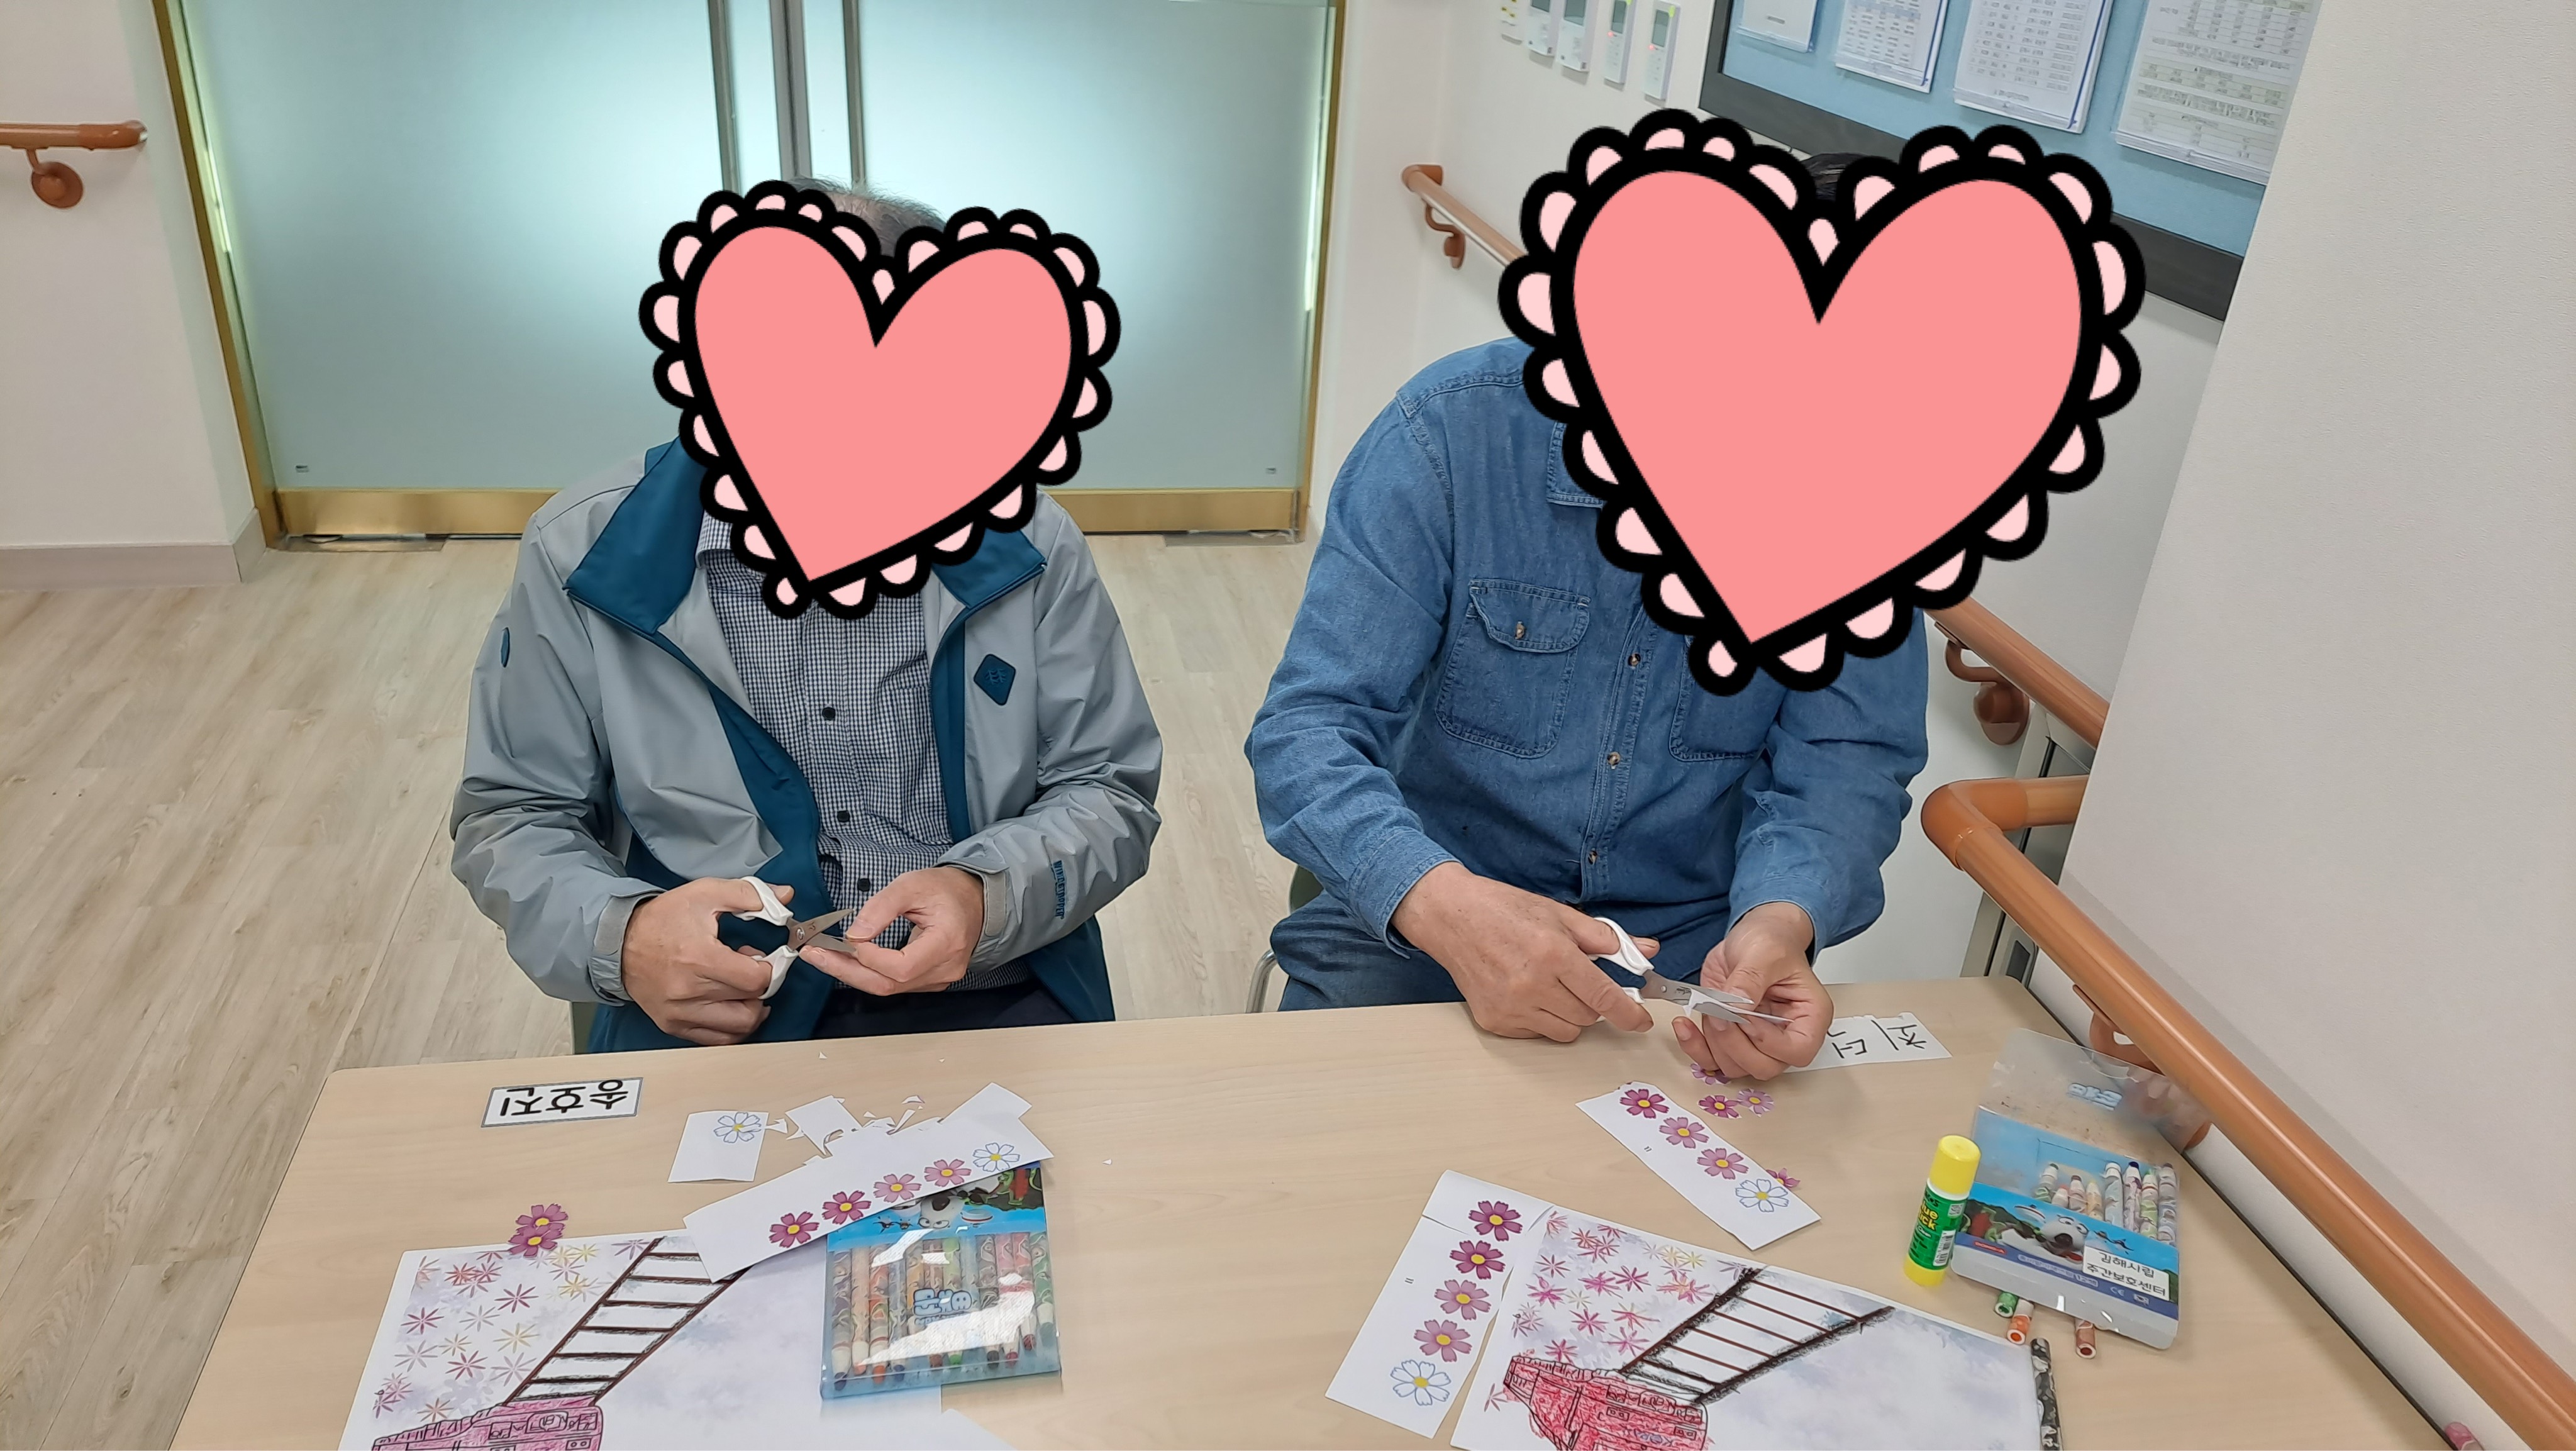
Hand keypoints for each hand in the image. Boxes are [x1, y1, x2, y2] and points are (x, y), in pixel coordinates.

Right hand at [620, 877, 783, 1044]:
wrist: (620, 943)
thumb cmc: (663, 918)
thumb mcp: (706, 893)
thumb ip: (750, 894)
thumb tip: (786, 898)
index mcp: (699, 958)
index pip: (756, 979)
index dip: (770, 967)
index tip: (762, 956)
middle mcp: (689, 992)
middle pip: (751, 1003)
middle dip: (760, 984)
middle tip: (750, 967)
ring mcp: (680, 1014)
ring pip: (740, 1027)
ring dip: (752, 1008)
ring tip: (741, 987)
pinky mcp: (674, 1026)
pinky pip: (719, 1040)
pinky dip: (734, 1026)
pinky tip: (732, 1005)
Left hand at [800, 866, 984, 994]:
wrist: (973, 899)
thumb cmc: (947, 890)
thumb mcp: (912, 884)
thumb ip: (881, 907)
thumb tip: (855, 933)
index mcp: (947, 943)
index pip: (901, 966)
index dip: (869, 956)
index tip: (845, 937)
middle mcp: (944, 969)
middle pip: (888, 984)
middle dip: (846, 970)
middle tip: (815, 954)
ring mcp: (937, 979)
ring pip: (887, 988)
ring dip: (852, 973)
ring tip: (824, 955)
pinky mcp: (928, 980)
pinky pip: (892, 984)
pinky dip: (867, 973)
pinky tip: (847, 960)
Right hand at [1390, 862, 1655, 1042]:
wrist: (1450, 917)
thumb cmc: (1502, 910)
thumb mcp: (1558, 913)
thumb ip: (1604, 936)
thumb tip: (1645, 951)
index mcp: (1553, 954)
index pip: (1604, 997)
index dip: (1629, 1013)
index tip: (1641, 1019)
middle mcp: (1532, 985)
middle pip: (1588, 1017)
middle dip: (1592, 1002)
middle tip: (1578, 980)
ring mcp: (1511, 1007)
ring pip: (1565, 1031)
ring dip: (1570, 1013)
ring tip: (1552, 985)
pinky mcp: (1494, 1021)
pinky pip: (1537, 1034)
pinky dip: (1542, 1019)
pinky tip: (1527, 992)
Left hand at [1674, 902, 1832, 1078]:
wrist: (1753, 935)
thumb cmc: (1770, 941)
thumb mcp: (1763, 952)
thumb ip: (1749, 981)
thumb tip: (1731, 1011)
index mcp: (1809, 1016)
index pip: (1798, 1051)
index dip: (1768, 1041)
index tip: (1746, 1016)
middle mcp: (1785, 1035)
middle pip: (1764, 1066)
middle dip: (1735, 1043)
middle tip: (1721, 1012)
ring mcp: (1757, 1040)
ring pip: (1735, 1066)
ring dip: (1714, 1041)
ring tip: (1709, 1006)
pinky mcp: (1731, 1037)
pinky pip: (1713, 1058)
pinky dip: (1695, 1046)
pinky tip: (1684, 1025)